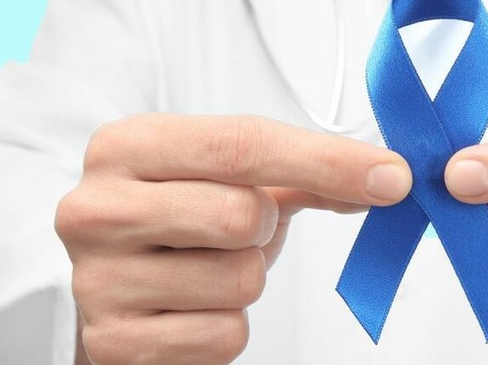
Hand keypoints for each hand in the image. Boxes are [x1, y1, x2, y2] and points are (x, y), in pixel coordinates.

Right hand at [55, 114, 410, 364]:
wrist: (120, 288)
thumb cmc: (183, 222)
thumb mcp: (233, 179)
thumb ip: (306, 170)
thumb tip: (385, 176)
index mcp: (125, 148)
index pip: (242, 143)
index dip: (327, 160)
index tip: (391, 176)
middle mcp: (96, 208)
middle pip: (242, 214)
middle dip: (264, 229)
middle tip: (241, 231)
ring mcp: (97, 280)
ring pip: (240, 281)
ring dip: (247, 280)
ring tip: (208, 269)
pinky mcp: (113, 343)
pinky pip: (225, 335)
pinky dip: (228, 326)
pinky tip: (193, 309)